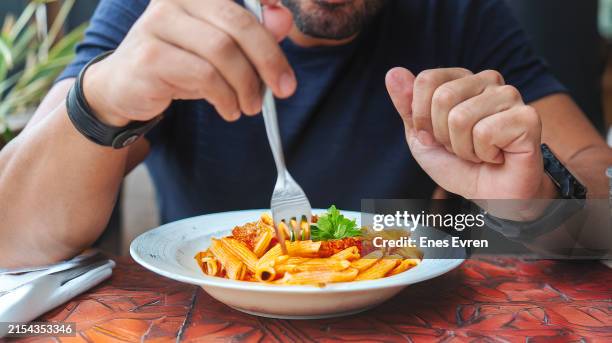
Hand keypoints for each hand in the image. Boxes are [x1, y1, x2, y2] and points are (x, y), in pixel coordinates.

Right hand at [82, 0, 295, 125]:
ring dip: (246, 86)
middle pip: (239, 24)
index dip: (266, 1)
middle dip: (269, 60)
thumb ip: (253, 32)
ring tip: (250, 106)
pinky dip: (225, 97)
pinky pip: (204, 76)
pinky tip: (229, 109)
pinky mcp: (150, 56)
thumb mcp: (220, 47)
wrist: (125, 87)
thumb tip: (283, 18)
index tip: (282, 15)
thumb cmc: (180, 63)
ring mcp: (159, 24)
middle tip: (284, 89)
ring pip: (223, 52)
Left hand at [385, 67, 557, 205]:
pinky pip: (485, 133)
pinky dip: (484, 154)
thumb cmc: (458, 165)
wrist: (490, 196)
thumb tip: (392, 72)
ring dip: (463, 148)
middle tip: (462, 147)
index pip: (426, 80)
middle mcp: (488, 80)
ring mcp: (510, 96)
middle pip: (443, 97)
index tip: (437, 135)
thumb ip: (407, 106)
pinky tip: (497, 156)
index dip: (422, 118)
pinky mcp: (527, 117)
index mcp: (461, 79)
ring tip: (480, 153)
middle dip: (443, 135)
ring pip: (461, 118)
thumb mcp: (421, 137)